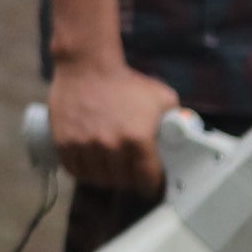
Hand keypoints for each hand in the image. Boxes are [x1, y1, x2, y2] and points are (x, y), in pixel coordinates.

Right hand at [46, 55, 181, 194]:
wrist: (87, 65)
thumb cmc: (125, 81)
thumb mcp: (162, 97)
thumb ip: (175, 120)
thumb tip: (186, 138)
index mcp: (138, 139)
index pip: (148, 180)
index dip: (152, 185)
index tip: (151, 185)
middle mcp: (112, 145)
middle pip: (122, 182)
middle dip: (129, 180)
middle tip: (130, 173)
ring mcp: (86, 145)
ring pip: (98, 180)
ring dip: (106, 177)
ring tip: (111, 168)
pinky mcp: (65, 142)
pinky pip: (75, 171)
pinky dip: (84, 172)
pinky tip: (91, 164)